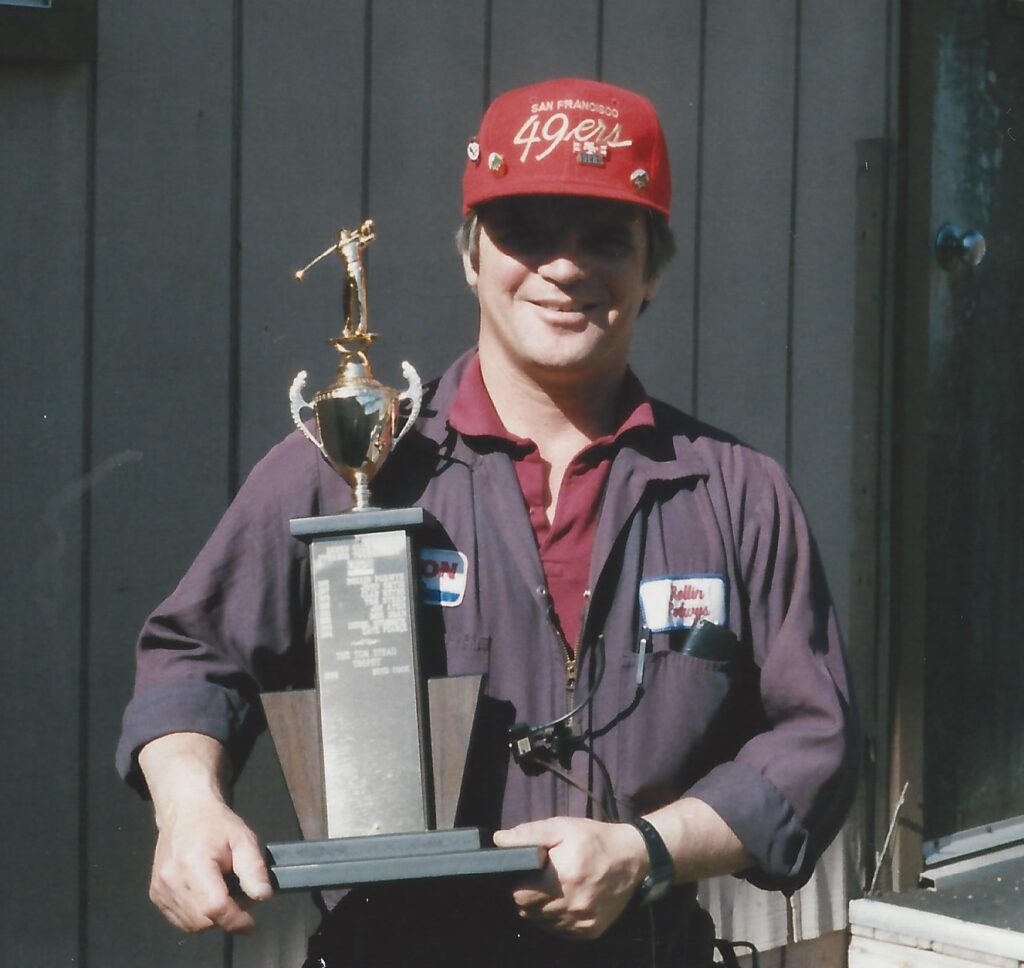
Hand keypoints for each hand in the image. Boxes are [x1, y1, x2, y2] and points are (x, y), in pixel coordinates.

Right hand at [148, 792, 271, 932]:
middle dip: (226, 918)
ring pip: (191, 925)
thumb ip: (254, 868)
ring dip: (211, 920)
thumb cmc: (217, 824)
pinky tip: (206, 896)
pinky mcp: (155, 895)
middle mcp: (172, 880)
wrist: (184, 811)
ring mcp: (160, 890)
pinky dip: (196, 917)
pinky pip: (179, 920)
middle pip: (202, 921)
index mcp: (194, 864)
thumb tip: (263, 896)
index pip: (214, 907)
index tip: (252, 923)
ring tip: (224, 895)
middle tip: (240, 899)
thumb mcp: (244, 839)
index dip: (235, 919)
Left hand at [493, 817, 647, 939]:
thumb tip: (499, 840)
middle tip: (537, 881)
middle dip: (527, 896)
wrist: (632, 857)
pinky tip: (565, 900)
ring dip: (542, 909)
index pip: (519, 895)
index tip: (524, 875)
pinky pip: (560, 931)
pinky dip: (557, 918)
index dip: (517, 885)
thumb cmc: (594, 839)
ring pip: (543, 924)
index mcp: (563, 877)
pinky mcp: (590, 932)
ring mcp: (582, 922)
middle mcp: (573, 905)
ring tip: (552, 889)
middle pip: (529, 912)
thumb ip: (529, 834)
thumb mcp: (562, 827)